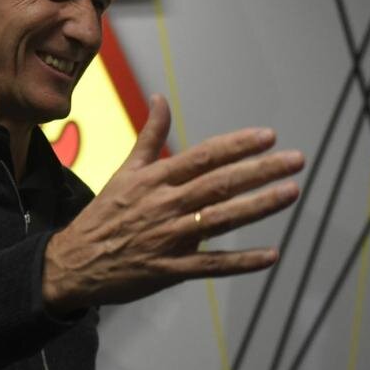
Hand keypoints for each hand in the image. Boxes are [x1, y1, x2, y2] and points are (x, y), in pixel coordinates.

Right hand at [42, 95, 303, 313]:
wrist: (72, 263)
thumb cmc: (103, 216)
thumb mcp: (124, 171)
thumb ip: (149, 137)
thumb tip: (161, 99)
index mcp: (155, 180)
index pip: (203, 157)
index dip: (236, 146)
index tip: (267, 137)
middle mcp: (164, 206)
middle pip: (219, 185)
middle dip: (260, 171)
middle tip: (296, 160)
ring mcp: (168, 239)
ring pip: (220, 220)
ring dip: (258, 206)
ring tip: (291, 192)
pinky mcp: (170, 270)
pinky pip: (211, 265)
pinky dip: (241, 262)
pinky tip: (271, 255)